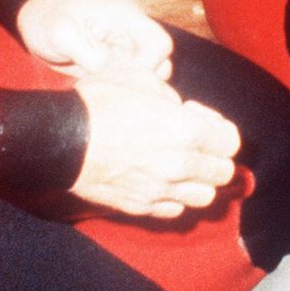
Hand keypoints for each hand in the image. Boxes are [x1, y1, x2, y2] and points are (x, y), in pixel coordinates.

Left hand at [17, 0, 173, 84]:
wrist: (33, 17)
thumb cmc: (47, 17)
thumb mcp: (60, 31)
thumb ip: (87, 51)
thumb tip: (107, 69)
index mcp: (126, 17)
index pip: (160, 44)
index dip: (148, 65)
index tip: (123, 77)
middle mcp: (130, 33)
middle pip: (161, 62)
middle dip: (143, 81)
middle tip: (114, 89)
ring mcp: (122, 50)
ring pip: (147, 75)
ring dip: (132, 87)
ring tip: (105, 91)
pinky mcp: (113, 64)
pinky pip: (128, 81)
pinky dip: (120, 90)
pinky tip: (99, 92)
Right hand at [71, 78, 241, 218]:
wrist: (57, 139)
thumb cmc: (95, 103)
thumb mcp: (137, 79)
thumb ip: (168, 95)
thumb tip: (176, 107)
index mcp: (185, 131)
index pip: (231, 142)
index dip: (218, 127)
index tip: (196, 117)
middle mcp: (180, 166)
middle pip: (223, 173)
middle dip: (214, 156)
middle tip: (192, 142)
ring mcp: (160, 191)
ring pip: (203, 198)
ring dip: (199, 181)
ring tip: (180, 166)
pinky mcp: (139, 207)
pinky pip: (173, 211)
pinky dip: (174, 198)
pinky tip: (160, 182)